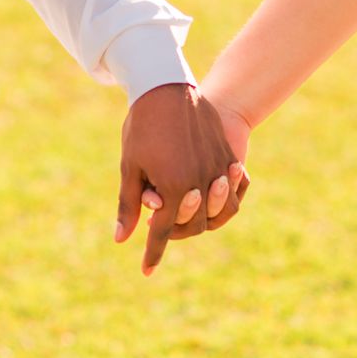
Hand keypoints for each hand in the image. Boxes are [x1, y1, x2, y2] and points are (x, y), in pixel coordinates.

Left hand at [115, 83, 246, 274]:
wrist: (168, 86)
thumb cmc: (143, 127)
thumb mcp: (131, 166)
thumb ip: (129, 205)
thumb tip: (122, 239)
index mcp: (173, 189)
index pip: (162, 232)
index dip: (153, 253)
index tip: (146, 271)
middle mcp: (200, 184)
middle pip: (195, 225)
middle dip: (179, 231)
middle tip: (163, 228)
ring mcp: (218, 170)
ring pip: (222, 211)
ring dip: (208, 217)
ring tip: (194, 215)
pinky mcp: (228, 156)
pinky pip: (234, 187)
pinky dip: (225, 196)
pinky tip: (214, 193)